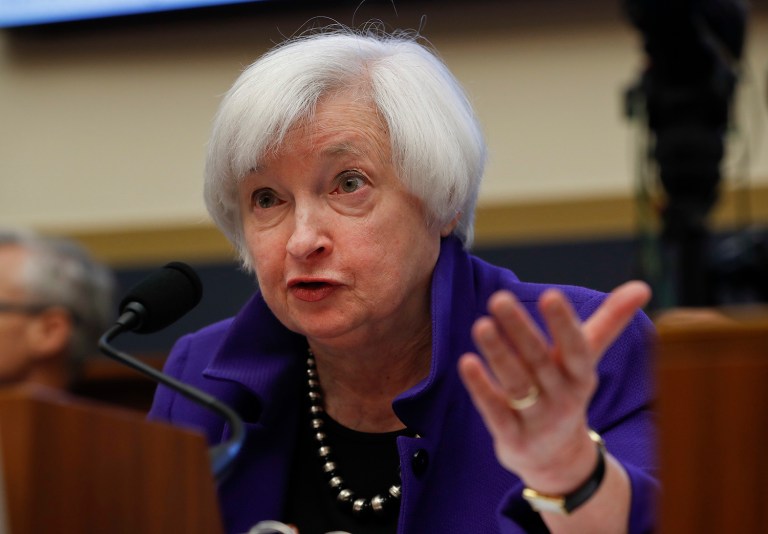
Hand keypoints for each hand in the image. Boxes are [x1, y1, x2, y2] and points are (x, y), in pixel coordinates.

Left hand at [458, 281, 650, 491]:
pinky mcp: (512, 438)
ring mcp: (537, 420)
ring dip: (498, 354)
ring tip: (481, 325)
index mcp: (581, 375)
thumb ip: (610, 321)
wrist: (558, 460)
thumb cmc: (567, 391)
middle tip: (499, 299)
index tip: (551, 295)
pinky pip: (495, 411)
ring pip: (516, 384)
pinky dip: (481, 388)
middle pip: (539, 361)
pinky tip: (466, 362)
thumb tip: (643, 286)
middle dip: (520, 330)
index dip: (564, 324)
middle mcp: (562, 398)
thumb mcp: (587, 359)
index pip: (576, 348)